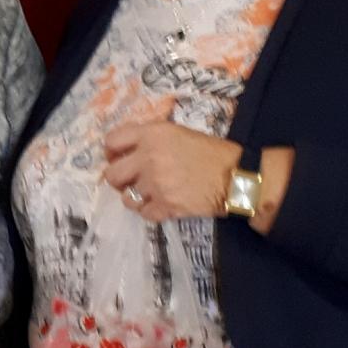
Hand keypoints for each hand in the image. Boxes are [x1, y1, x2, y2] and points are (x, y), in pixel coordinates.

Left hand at [102, 121, 237, 221]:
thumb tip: (125, 151)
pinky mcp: (166, 206)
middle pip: (111, 174)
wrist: (237, 176)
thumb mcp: (177, 133)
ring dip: (135, 198)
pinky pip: (143, 214)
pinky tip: (161, 205)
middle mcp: (149, 158)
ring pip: (126, 198)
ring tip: (149, 194)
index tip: (118, 158)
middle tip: (130, 181)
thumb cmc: (210, 152)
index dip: (111, 152)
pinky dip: (151, 212)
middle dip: (118, 180)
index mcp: (151, 134)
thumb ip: (149, 139)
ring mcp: (156, 184)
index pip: (111, 141)